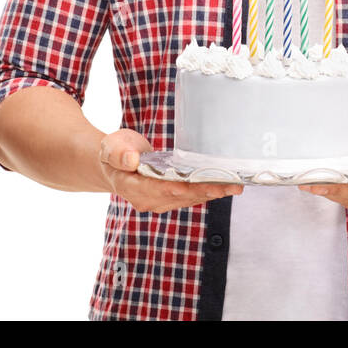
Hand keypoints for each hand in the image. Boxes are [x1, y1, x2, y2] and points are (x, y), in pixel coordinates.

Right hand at [98, 128, 242, 213]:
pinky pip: (192, 196)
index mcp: (132, 186)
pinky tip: (226, 186)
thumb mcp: (112, 146)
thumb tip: (131, 159)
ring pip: (190, 198)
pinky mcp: (171, 198)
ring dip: (213, 192)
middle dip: (206, 191)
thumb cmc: (116, 152)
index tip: (199, 183)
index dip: (179, 187)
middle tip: (230, 185)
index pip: (158, 189)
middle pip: (181, 196)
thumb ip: (119, 153)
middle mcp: (148, 199)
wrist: (116, 163)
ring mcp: (160, 201)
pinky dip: (209, 191)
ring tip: (235, 185)